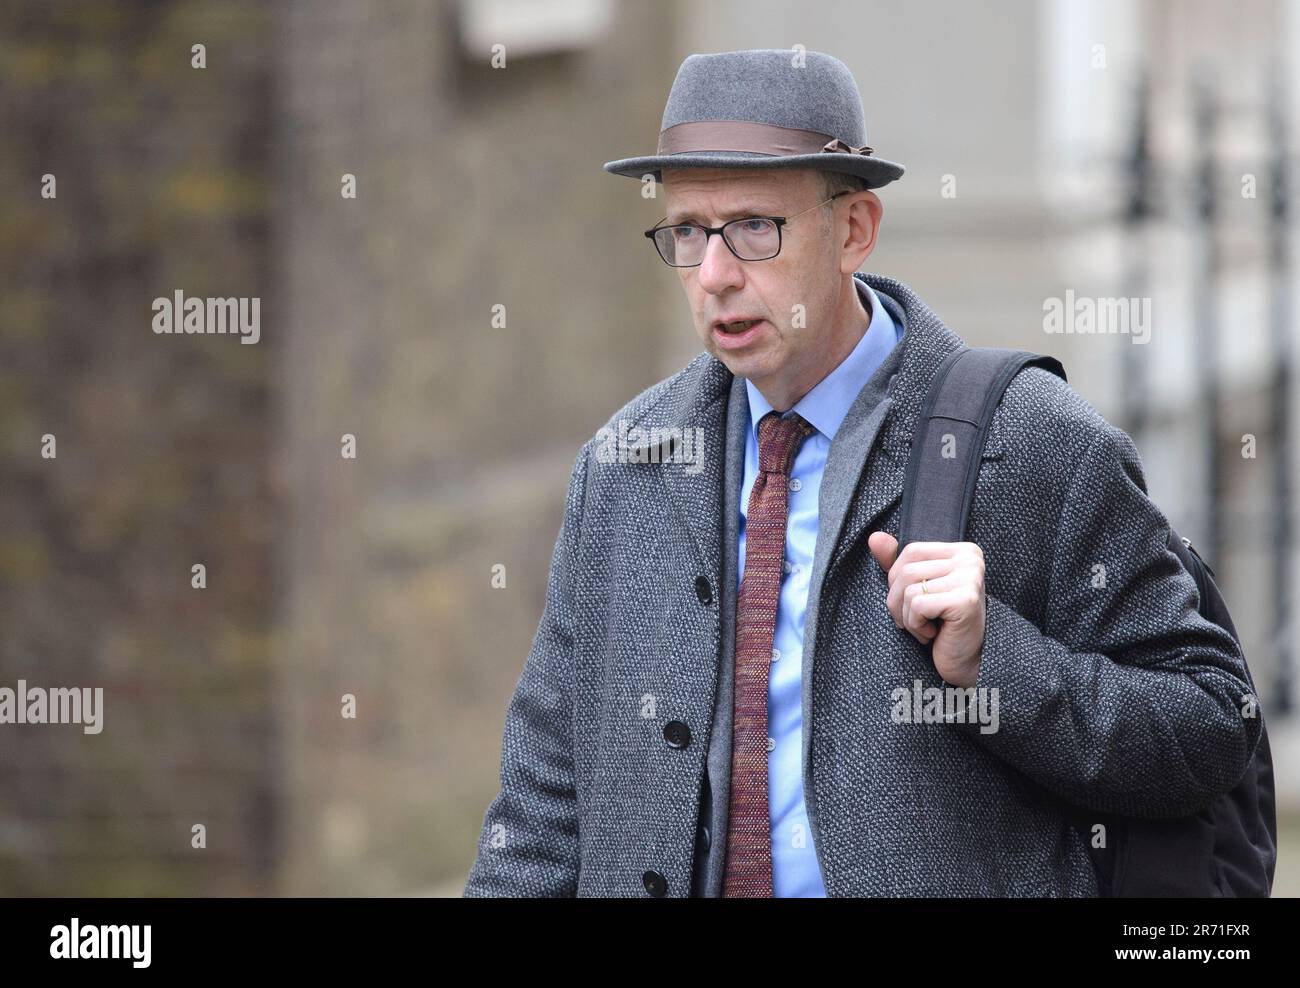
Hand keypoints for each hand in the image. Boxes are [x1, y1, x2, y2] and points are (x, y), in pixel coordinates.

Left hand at [867, 532, 985, 687]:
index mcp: (963, 551)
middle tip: (916, 621)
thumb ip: (896, 562)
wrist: (967, 662)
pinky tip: (934, 634)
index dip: (898, 580)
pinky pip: (917, 605)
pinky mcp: (965, 599)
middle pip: (906, 570)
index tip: (915, 603)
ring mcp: (970, 578)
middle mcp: (970, 559)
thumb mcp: (917, 589)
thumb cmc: (942, 625)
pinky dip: (916, 626)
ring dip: (908, 617)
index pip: (910, 552)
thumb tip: (875, 538)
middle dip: (898, 602)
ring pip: (909, 589)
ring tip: (926, 628)